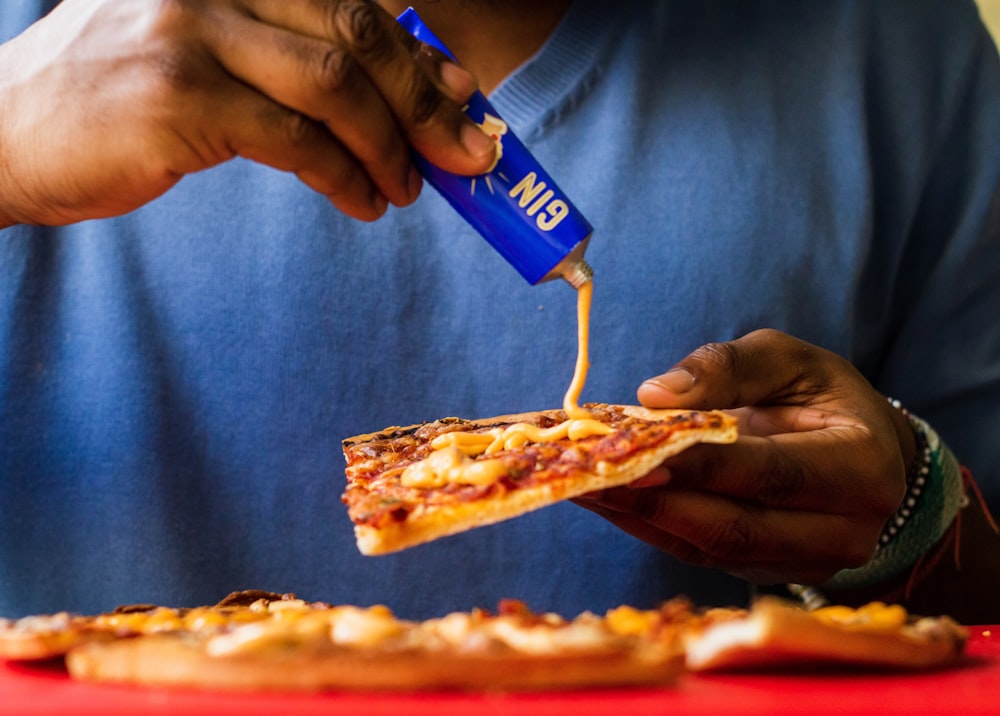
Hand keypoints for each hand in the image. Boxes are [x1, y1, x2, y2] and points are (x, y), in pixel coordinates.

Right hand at [0, 0, 497, 226]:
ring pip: (335, 87)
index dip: (420, 56)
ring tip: (409, 189)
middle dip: (425, 103)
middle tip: (467, 155)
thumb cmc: (120, 98)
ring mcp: (194, 33)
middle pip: (357, 36)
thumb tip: (393, 92)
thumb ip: (289, 57)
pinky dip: (345, 176)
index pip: (353, 4)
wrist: (9, 132)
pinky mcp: (179, 96)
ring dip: (390, 146)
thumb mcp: (208, 52)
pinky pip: (296, 140)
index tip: (463, 99)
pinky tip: (363, 202)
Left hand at [574, 328, 914, 584]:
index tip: (635, 453)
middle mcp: (842, 531)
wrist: (870, 459)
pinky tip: (603, 499)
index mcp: (860, 468)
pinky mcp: (766, 573)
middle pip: (735, 526)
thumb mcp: (791, 361)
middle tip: (588, 476)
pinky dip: (646, 526)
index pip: (770, 473)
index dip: (701, 467)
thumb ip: (729, 367)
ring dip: (639, 517)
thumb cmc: (824, 400)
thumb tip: (656, 395)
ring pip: (710, 548)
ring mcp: (806, 563)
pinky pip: (698, 555)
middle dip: (655, 501)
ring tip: (581, 485)